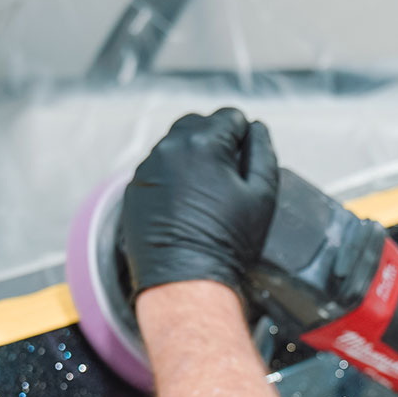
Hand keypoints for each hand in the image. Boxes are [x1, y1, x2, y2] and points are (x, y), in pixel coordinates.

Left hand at [120, 108, 278, 295]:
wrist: (185, 279)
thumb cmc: (225, 241)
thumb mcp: (262, 195)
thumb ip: (263, 152)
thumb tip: (257, 130)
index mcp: (203, 144)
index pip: (230, 117)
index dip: (244, 137)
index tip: (244, 162)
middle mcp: (169, 148)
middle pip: (198, 125)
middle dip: (215, 142)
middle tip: (226, 177)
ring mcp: (147, 168)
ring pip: (175, 146)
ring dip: (192, 158)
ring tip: (205, 193)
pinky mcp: (134, 188)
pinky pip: (158, 169)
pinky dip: (172, 177)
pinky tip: (185, 205)